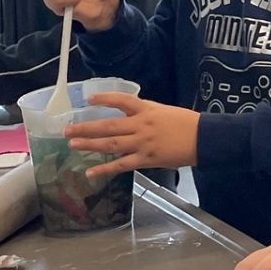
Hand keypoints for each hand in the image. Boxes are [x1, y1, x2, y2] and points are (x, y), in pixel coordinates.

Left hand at [65, 93, 198, 178]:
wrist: (203, 139)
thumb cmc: (186, 124)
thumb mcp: (164, 111)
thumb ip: (145, 113)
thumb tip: (128, 116)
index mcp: (147, 110)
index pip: (122, 101)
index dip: (105, 99)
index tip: (89, 99)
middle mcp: (141, 125)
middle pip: (109, 125)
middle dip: (86, 127)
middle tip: (67, 129)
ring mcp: (142, 143)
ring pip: (111, 144)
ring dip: (90, 144)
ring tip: (72, 144)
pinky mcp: (146, 159)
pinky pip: (121, 165)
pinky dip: (105, 168)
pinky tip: (91, 171)